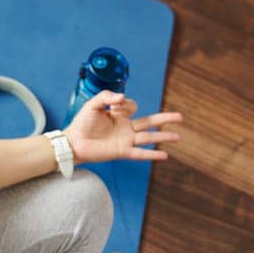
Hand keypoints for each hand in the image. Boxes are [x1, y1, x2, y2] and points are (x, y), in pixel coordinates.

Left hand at [65, 90, 182, 164]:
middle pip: (150, 122)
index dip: (125, 105)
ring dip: (163, 137)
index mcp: (120, 115)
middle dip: (166, 119)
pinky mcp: (122, 151)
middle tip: (181, 117)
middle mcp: (126, 128)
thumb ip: (107, 96)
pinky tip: (165, 155)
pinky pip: (140, 153)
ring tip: (178, 136)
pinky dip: (152, 155)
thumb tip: (123, 98)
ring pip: (149, 138)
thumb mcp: (93, 104)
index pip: (133, 106)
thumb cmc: (81, 123)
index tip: (113, 108)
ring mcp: (125, 140)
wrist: (73, 142)